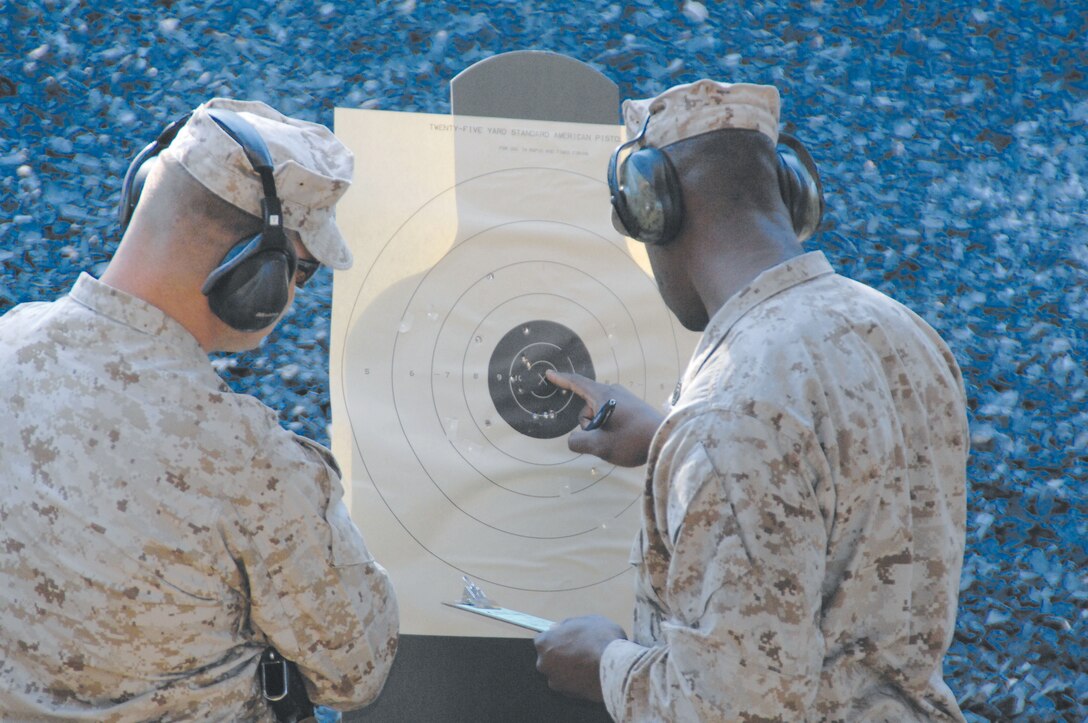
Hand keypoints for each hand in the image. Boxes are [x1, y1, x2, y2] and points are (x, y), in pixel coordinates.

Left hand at [534, 615, 626, 701]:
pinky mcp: (568, 695)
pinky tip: (591, 674)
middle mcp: (544, 664)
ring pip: (559, 673)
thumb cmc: (600, 639)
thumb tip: (557, 628)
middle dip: (560, 654)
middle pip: (549, 658)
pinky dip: (578, 680)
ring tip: (588, 663)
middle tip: (579, 649)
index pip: (543, 639)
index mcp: (545, 643)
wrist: (615, 668)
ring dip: (569, 668)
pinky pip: (570, 684)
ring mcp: (555, 681)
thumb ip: (568, 624)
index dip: (556, 637)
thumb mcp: (586, 621)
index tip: (567, 637)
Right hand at [546, 370, 663, 466]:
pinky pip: (611, 416)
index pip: (577, 383)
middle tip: (605, 439)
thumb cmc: (633, 441)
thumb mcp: (600, 446)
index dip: (561, 379)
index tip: (549, 374)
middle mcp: (613, 392)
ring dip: (600, 429)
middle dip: (588, 425)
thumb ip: (577, 442)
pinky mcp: (632, 407)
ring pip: (599, 414)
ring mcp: (624, 398)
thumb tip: (573, 440)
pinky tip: (624, 438)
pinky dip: (610, 428)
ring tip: (619, 441)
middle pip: (586, 407)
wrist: (667, 441)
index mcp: (603, 395)